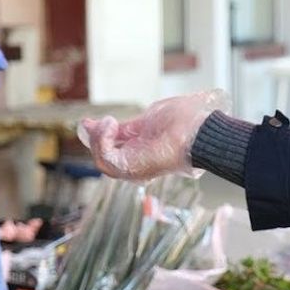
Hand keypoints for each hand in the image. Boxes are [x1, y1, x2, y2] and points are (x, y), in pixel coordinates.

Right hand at [79, 90, 229, 179]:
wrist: (201, 130)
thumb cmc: (186, 123)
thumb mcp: (149, 119)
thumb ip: (128, 127)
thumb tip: (107, 124)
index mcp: (144, 152)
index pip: (114, 150)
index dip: (99, 137)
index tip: (88, 122)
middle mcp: (139, 164)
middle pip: (105, 159)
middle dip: (95, 139)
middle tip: (94, 122)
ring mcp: (136, 169)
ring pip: (103, 162)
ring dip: (98, 140)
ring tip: (107, 122)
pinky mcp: (134, 169)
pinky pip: (106, 160)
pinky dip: (102, 142)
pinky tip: (110, 125)